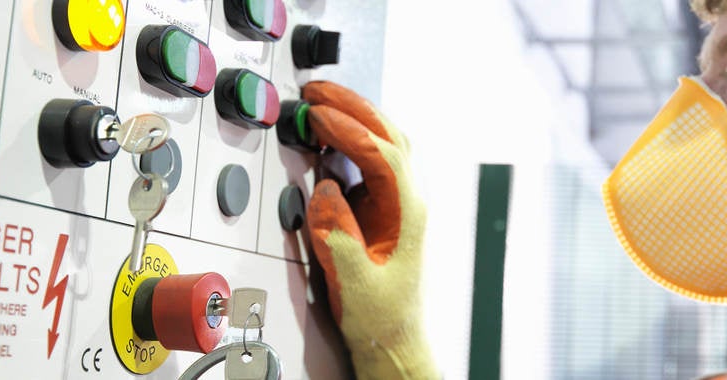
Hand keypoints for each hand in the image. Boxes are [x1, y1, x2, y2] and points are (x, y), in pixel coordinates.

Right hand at [302, 81, 435, 378]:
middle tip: (317, 90)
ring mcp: (397, 202)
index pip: (386, 156)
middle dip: (355, 108)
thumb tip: (325, 190)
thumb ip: (339, 236)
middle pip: (390, 137)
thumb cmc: (380, 316)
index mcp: (409, 214)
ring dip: (354, 117)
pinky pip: (369, 161)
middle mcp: (408, 202)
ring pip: (384, 143)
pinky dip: (349, 139)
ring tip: (320, 101)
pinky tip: (326, 133)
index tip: (320, 116)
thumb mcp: (354, 281)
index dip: (353, 130)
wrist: (392, 339)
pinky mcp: (381, 208)